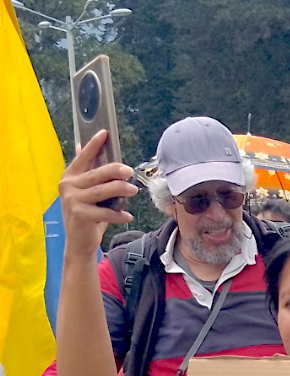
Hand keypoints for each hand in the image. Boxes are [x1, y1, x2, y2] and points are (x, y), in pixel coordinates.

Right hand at [59, 131, 135, 260]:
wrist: (79, 242)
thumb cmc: (87, 214)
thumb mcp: (86, 192)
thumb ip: (87, 172)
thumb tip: (80, 146)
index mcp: (70, 176)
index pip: (83, 157)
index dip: (94, 145)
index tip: (104, 133)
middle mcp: (68, 186)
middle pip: (96, 174)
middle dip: (114, 170)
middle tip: (130, 170)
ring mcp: (72, 200)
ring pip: (101, 191)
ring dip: (120, 190)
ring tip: (134, 190)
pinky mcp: (79, 215)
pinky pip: (105, 212)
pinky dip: (119, 214)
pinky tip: (128, 216)